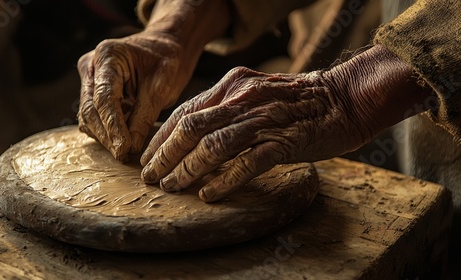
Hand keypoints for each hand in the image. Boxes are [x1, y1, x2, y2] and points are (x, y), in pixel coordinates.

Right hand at [77, 32, 188, 160]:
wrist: (165, 48)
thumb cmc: (166, 62)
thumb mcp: (161, 87)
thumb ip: (144, 116)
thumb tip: (129, 147)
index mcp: (108, 56)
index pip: (104, 98)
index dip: (113, 127)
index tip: (124, 149)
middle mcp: (91, 66)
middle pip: (91, 109)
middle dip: (107, 136)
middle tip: (125, 155)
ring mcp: (89, 79)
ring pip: (88, 116)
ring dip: (105, 137)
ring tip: (126, 151)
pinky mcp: (92, 92)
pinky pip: (94, 117)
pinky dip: (107, 132)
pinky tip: (122, 142)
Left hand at [140, 66, 374, 201]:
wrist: (343, 98)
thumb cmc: (296, 101)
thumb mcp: (254, 94)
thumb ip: (226, 108)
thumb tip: (193, 134)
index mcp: (232, 85)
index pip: (185, 112)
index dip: (161, 136)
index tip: (147, 157)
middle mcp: (242, 99)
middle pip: (192, 128)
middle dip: (166, 155)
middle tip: (151, 177)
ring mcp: (263, 119)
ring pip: (214, 145)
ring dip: (188, 169)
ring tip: (173, 187)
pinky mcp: (285, 140)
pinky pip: (248, 162)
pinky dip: (225, 179)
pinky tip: (209, 193)